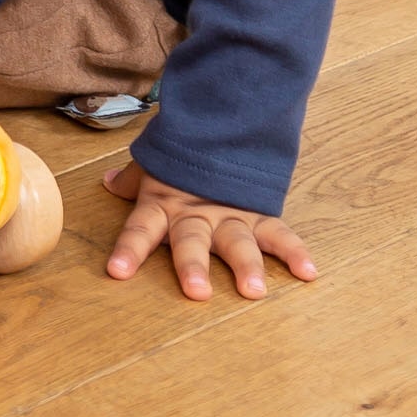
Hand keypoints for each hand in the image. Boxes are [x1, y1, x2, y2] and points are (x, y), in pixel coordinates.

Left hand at [103, 160, 316, 301]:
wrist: (226, 124)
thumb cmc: (185, 154)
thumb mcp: (154, 163)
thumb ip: (133, 179)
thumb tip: (109, 182)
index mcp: (164, 203)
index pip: (141, 228)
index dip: (129, 249)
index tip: (117, 272)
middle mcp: (196, 214)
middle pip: (192, 241)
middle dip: (193, 266)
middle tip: (196, 292)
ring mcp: (230, 215)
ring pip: (237, 243)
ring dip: (246, 266)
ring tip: (253, 289)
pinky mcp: (260, 214)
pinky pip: (280, 234)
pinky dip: (295, 252)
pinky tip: (307, 272)